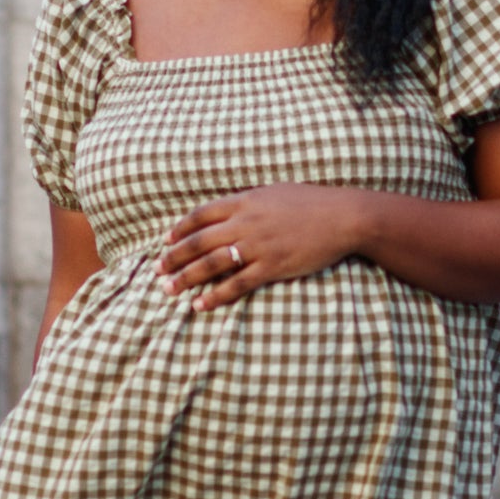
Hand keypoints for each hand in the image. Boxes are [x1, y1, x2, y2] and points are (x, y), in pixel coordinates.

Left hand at [156, 185, 364, 310]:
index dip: (179, 229)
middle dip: (173, 257)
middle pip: (198, 241)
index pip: (200, 215)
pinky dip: (215, 296)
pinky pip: (236, 284)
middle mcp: (245, 222)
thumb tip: (229, 208)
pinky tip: (199, 305)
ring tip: (168, 290)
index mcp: (244, 201)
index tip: (165, 241)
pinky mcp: (271, 266)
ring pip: (211, 264)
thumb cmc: (311, 203)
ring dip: (186, 278)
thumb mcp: (274, 193)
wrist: (343, 216)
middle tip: (156, 270)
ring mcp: (257, 245)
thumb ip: (248, 201)